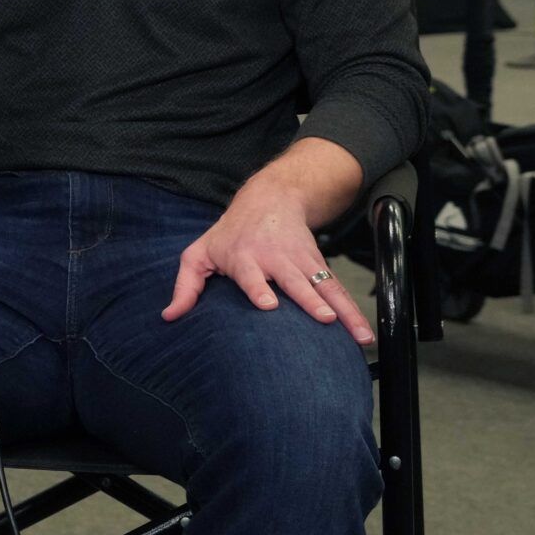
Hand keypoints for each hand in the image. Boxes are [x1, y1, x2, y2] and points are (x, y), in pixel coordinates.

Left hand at [161, 180, 373, 346]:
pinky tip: (365, 334)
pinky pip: (338, 290)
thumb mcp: (199, 253)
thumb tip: (170, 316)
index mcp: (243, 257)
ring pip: (324, 287)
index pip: (250, 274)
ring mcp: (300, 262)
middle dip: (309, 299)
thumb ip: (186, 286)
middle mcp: (274, 259)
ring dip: (343, 310)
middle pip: (294, 281)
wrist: (269, 199)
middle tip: (324, 318)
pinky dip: (353, 311)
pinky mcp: (319, 266)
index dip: (258, 288)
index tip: (268, 304)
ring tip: (358, 335)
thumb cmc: (228, 235)